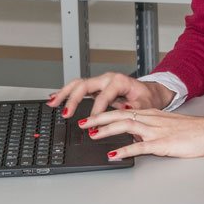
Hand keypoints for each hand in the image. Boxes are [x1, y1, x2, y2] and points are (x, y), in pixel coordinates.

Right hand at [47, 73, 174, 117]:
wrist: (151, 92)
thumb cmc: (148, 98)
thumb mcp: (145, 104)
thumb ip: (135, 108)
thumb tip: (124, 108)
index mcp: (119, 81)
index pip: (103, 97)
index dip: (96, 111)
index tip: (91, 124)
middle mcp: (108, 79)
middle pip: (85, 85)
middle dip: (73, 99)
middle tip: (66, 113)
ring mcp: (100, 82)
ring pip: (78, 84)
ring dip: (64, 93)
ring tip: (52, 103)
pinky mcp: (96, 88)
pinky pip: (78, 87)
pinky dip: (66, 92)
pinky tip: (55, 98)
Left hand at [79, 109, 203, 158]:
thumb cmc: (194, 130)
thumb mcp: (169, 125)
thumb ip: (151, 128)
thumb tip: (134, 134)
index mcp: (153, 115)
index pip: (123, 110)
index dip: (104, 113)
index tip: (89, 116)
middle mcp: (152, 120)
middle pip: (120, 114)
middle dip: (99, 118)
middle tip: (82, 122)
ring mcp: (157, 131)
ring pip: (127, 126)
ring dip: (107, 130)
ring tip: (92, 135)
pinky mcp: (164, 143)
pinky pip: (141, 146)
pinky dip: (125, 150)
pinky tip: (114, 155)